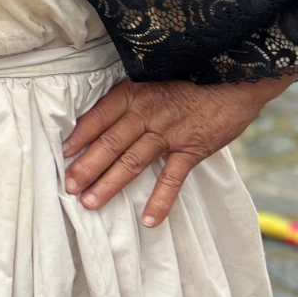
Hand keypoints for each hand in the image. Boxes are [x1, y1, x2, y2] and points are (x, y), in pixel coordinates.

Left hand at [63, 73, 295, 226]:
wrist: (235, 76)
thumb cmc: (191, 77)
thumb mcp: (153, 79)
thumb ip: (131, 100)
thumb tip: (105, 121)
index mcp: (133, 94)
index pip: (98, 118)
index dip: (78, 137)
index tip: (62, 153)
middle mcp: (146, 114)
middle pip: (109, 143)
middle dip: (86, 167)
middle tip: (68, 187)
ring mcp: (168, 133)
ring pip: (131, 162)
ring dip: (109, 184)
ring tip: (90, 202)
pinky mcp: (192, 149)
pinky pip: (172, 179)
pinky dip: (160, 201)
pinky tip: (148, 220)